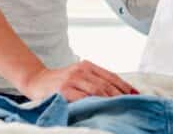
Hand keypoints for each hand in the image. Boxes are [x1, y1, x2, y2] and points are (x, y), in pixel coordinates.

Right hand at [22, 59, 138, 101]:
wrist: (36, 80)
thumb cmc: (60, 81)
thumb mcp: (79, 76)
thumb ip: (94, 80)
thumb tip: (116, 92)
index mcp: (87, 65)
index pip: (111, 76)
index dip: (125, 86)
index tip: (136, 95)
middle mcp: (81, 70)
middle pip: (106, 83)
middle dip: (120, 95)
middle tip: (131, 104)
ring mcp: (72, 79)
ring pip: (97, 90)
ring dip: (110, 100)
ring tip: (120, 108)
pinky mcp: (64, 89)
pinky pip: (82, 97)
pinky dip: (93, 103)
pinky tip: (101, 108)